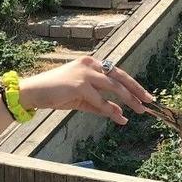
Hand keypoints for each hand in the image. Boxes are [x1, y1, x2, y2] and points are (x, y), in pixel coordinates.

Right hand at [18, 56, 153, 124]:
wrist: (32, 92)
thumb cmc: (55, 94)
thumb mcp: (82, 100)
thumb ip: (101, 106)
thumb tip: (121, 114)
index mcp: (91, 64)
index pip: (117, 72)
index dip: (132, 84)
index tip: (144, 95)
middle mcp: (90, 65)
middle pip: (119, 77)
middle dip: (136, 90)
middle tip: (149, 101)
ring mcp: (85, 73)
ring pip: (114, 87)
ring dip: (129, 99)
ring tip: (140, 110)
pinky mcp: (80, 85)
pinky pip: (100, 100)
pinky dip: (110, 109)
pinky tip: (119, 118)